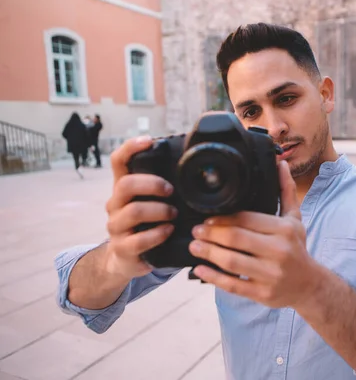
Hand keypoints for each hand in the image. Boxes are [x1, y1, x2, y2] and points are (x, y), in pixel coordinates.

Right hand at [103, 136, 177, 280]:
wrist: (127, 259)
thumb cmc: (146, 225)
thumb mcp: (151, 203)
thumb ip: (164, 188)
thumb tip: (195, 170)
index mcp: (123, 189)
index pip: (118, 161)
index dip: (130, 148)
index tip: (149, 141)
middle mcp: (115, 204)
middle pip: (125, 184)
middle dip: (152, 184)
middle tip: (171, 190)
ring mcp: (116, 226)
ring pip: (133, 212)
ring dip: (158, 210)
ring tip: (174, 214)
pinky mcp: (122, 248)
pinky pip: (138, 239)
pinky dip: (157, 234)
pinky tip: (168, 231)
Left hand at [189, 160, 319, 307]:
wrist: (309, 285)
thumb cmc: (297, 248)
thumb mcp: (295, 219)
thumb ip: (285, 191)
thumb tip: (279, 163)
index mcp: (284, 230)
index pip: (247, 219)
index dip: (223, 219)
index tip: (207, 218)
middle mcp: (279, 251)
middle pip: (236, 239)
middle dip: (211, 234)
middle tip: (196, 230)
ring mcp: (270, 274)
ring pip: (232, 262)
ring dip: (208, 253)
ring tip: (194, 246)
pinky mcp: (262, 293)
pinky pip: (232, 285)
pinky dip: (213, 277)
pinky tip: (200, 270)